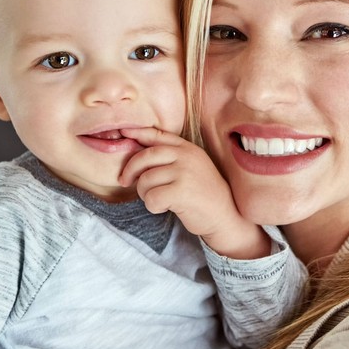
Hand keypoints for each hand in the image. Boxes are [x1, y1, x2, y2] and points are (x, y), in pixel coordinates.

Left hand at [118, 127, 269, 258]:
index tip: (123, 132)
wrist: (225, 215)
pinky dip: (153, 206)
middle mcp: (186, 156)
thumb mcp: (192, 167)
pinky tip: (165, 207)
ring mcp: (185, 173)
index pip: (158, 135)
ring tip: (158, 198)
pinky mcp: (182, 191)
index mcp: (188, 148)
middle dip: (130, 170)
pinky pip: (151, 197)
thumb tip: (137, 150)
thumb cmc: (203, 193)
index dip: (138, 132)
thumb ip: (171, 157)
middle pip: (145, 156)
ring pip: (145, 180)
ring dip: (144, 193)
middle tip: (125, 181)